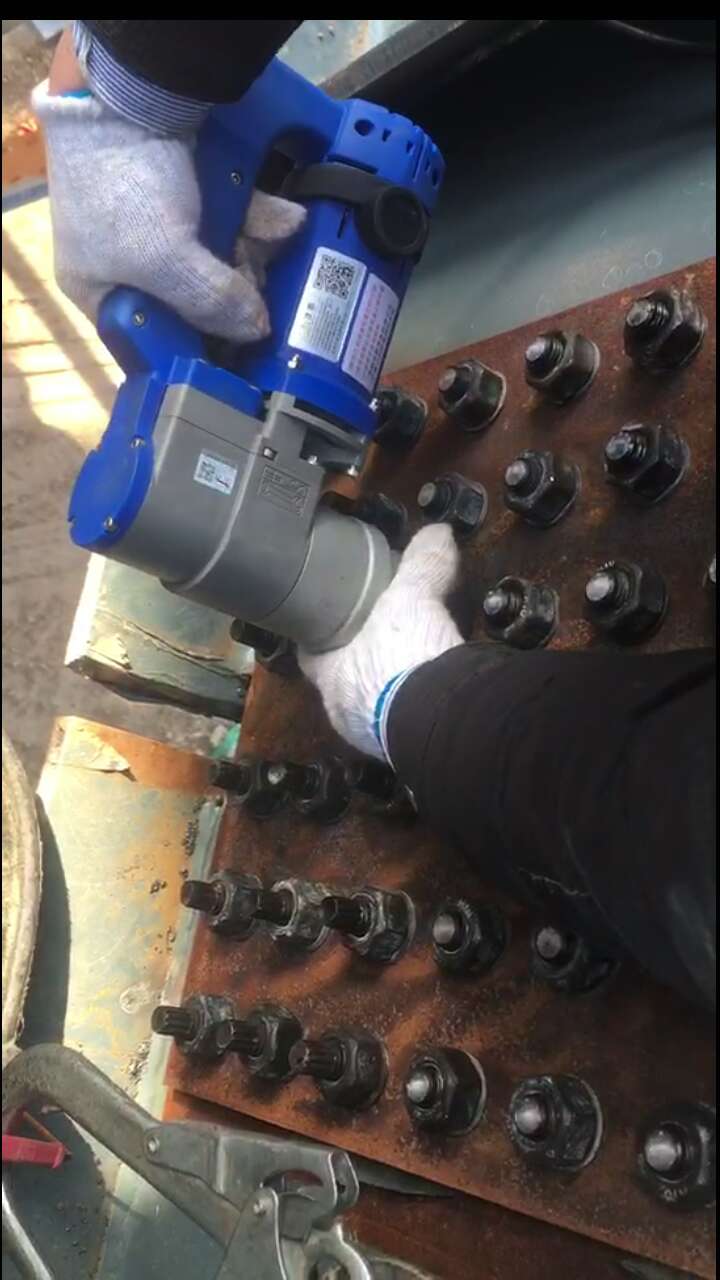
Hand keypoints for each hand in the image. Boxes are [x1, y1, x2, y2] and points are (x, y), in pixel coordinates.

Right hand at [32, 84, 304, 340]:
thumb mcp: (165, 260)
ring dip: (256, 251)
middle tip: (257, 283)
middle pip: (196, 299)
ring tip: (271, 241)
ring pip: (221, 258)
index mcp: (103, 292)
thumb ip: (211, 302)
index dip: (198, 346)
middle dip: (235, 291)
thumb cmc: (128, 191)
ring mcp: (161, 225)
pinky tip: (286, 221)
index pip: (155, 337)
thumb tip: (257, 331)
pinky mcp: (191, 192)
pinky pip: (232, 220)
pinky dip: (260, 220)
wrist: (128, 92)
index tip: (241, 351)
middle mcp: (129, 264)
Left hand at [300, 524, 463, 760]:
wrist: (441, 719)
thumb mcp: (413, 596)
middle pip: (343, 684)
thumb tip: (437, 533)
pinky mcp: (406, 752)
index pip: (310, 656)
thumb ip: (423, 563)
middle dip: (359, 665)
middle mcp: (345, 712)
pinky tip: (429, 696)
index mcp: (331, 676)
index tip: (327, 622)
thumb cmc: (405, 655)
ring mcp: (373, 739)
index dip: (318, 638)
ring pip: (372, 711)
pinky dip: (412, 711)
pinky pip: (403, 728)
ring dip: (386, 692)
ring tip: (408, 668)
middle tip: (377, 640)